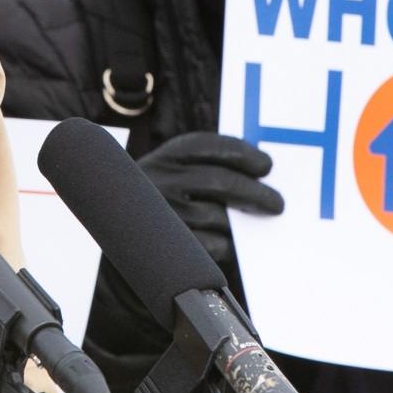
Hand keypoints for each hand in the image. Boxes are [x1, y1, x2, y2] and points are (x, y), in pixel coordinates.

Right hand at [137, 132, 283, 265]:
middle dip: (255, 193)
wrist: (116, 243)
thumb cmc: (159, 204)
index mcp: (165, 158)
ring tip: (255, 225)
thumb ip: (205, 170)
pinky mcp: (166, 246)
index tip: (266, 166)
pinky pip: (210, 245)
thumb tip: (258, 178)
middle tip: (276, 204)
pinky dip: (228, 245)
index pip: (209, 146)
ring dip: (243, 223)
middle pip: (220, 181)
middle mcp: (159, 181)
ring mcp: (161, 214)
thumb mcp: (171, 176)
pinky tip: (231, 243)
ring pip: (217, 216)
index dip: (243, 154)